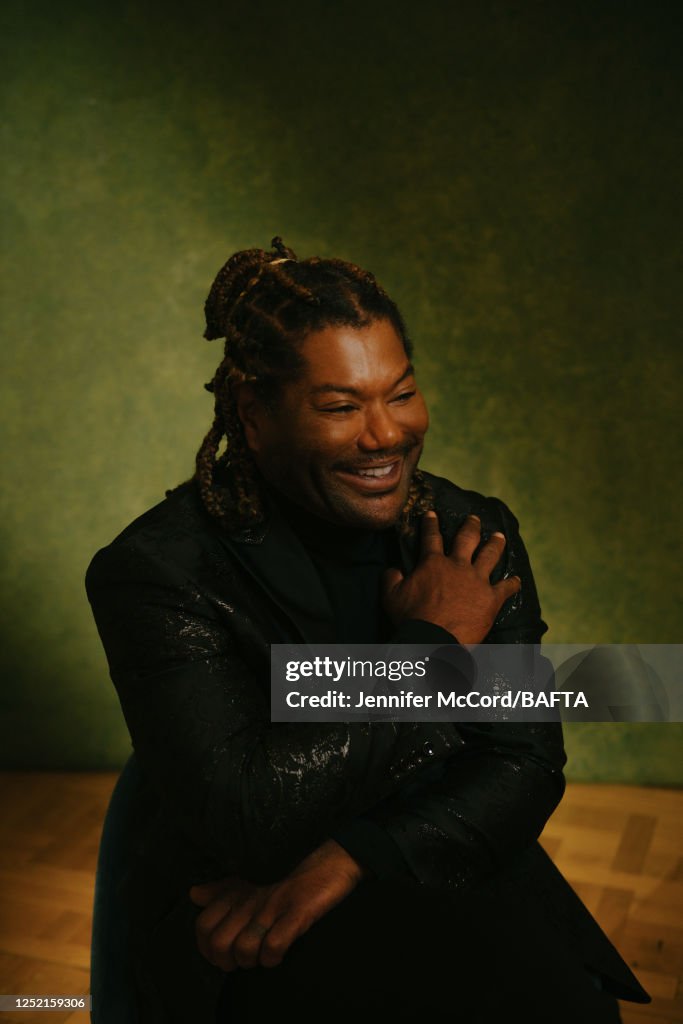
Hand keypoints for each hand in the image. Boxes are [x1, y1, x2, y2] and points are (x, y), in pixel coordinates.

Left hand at [189, 839, 365, 970]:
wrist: (328, 865)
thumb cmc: (287, 881)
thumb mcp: (252, 882)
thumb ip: (221, 891)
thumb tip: (194, 894)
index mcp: (238, 893)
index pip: (203, 925)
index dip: (208, 948)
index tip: (223, 954)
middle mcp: (251, 899)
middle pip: (219, 942)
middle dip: (227, 960)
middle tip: (243, 960)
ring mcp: (274, 906)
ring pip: (243, 947)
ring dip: (251, 961)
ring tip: (262, 956)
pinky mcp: (297, 913)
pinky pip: (274, 945)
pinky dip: (273, 957)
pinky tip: (279, 954)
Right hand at [382, 511, 520, 643]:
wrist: (435, 639)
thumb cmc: (412, 618)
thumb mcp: (391, 596)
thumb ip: (391, 578)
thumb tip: (392, 569)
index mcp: (433, 563)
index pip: (431, 537)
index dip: (431, 523)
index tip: (432, 513)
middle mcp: (458, 566)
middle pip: (467, 539)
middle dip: (471, 526)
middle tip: (474, 518)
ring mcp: (477, 580)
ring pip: (490, 555)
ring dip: (496, 544)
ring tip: (500, 536)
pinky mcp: (491, 598)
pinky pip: (506, 588)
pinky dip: (513, 584)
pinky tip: (517, 580)